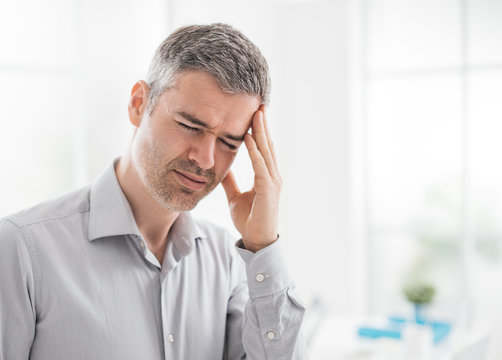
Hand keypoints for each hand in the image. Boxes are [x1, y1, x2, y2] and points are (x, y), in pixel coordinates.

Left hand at [221, 105, 281, 252]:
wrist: (256, 240)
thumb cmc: (249, 219)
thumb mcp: (235, 195)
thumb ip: (230, 180)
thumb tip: (222, 167)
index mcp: (265, 175)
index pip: (263, 148)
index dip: (259, 131)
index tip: (253, 114)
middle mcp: (272, 175)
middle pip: (267, 145)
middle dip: (263, 125)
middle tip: (259, 105)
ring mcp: (273, 182)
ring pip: (266, 152)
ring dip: (261, 132)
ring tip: (256, 114)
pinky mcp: (268, 190)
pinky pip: (260, 167)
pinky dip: (255, 152)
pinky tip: (250, 138)